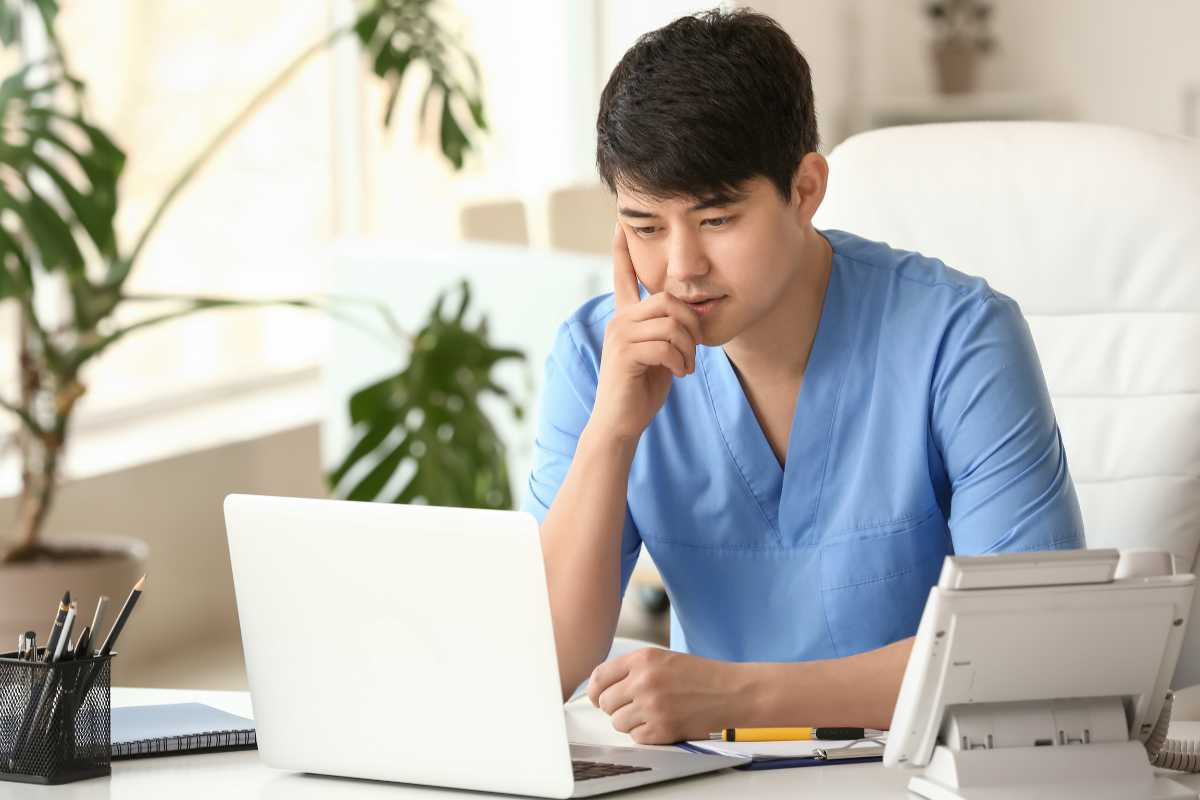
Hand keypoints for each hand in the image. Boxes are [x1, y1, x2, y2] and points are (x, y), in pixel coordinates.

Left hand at [587, 647, 739, 744]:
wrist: (733, 693)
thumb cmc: (701, 676)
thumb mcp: (664, 659)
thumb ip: (633, 669)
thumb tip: (601, 687)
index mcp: (643, 658)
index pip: (599, 676)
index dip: (595, 690)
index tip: (598, 696)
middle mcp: (644, 680)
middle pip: (605, 702)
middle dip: (615, 707)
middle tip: (632, 706)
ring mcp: (652, 706)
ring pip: (617, 722)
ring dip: (630, 722)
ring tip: (651, 713)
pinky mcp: (662, 729)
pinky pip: (635, 737)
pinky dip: (645, 734)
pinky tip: (661, 723)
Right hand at [589, 225, 700, 442]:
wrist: (620, 422)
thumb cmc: (642, 388)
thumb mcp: (662, 353)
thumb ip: (672, 331)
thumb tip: (696, 311)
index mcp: (625, 317)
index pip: (623, 276)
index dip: (622, 251)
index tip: (619, 225)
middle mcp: (618, 320)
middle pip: (668, 300)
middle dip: (691, 323)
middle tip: (695, 348)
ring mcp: (619, 335)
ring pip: (671, 323)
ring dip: (688, 348)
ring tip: (685, 365)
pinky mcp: (624, 354)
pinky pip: (666, 345)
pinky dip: (681, 361)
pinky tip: (678, 374)